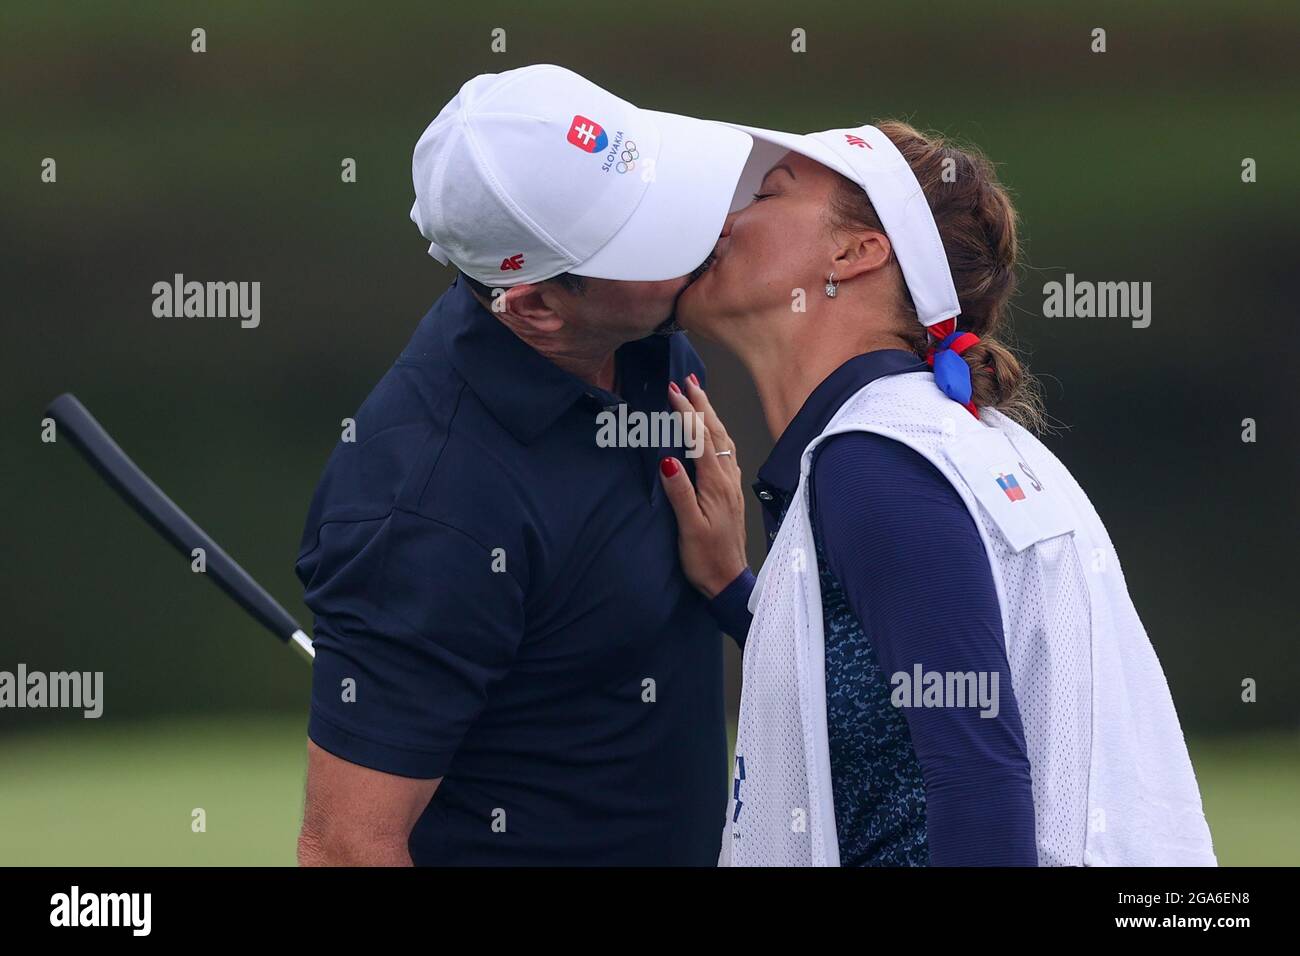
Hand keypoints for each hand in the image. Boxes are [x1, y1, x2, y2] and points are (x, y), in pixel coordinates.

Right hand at [659, 375, 748, 598]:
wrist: (729, 580)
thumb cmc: (706, 558)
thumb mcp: (688, 527)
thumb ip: (679, 492)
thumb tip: (668, 459)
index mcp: (715, 483)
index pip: (700, 439)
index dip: (686, 412)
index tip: (673, 390)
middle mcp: (727, 478)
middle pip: (715, 432)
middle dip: (701, 403)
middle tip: (688, 379)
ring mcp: (731, 484)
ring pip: (723, 439)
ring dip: (710, 414)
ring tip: (700, 394)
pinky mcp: (731, 492)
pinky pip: (726, 452)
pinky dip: (717, 433)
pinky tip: (713, 432)